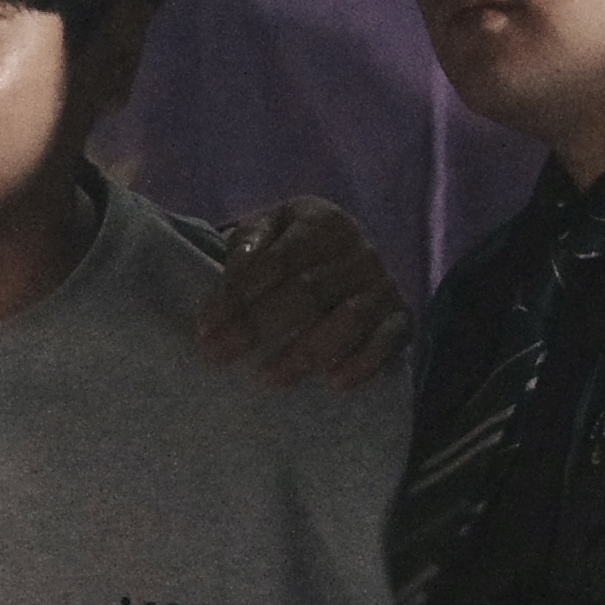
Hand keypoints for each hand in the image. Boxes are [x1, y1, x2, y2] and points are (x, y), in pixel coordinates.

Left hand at [196, 198, 410, 388]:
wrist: (346, 256)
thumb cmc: (291, 247)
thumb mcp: (266, 230)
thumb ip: (245, 247)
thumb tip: (227, 285)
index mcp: (322, 221)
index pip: (277, 260)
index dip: (239, 293)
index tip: (204, 325)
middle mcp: (359, 250)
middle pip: (307, 292)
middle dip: (257, 326)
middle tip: (217, 355)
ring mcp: (383, 285)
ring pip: (346, 320)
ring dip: (305, 352)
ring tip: (265, 379)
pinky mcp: (400, 318)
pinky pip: (385, 342)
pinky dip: (362, 363)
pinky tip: (332, 383)